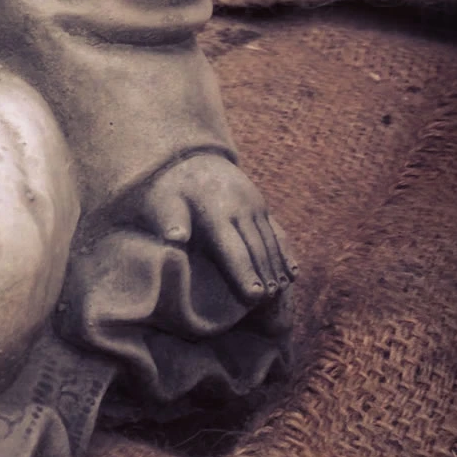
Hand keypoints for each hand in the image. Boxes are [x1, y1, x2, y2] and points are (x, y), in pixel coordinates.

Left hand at [126, 151, 296, 303]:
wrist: (191, 156)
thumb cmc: (172, 187)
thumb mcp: (165, 199)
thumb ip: (171, 220)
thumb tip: (174, 239)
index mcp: (215, 211)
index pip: (233, 248)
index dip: (245, 273)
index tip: (255, 297)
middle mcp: (240, 207)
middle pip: (256, 247)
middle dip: (265, 275)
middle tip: (270, 301)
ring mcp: (254, 204)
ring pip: (270, 240)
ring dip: (277, 266)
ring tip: (281, 291)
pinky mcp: (260, 203)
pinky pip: (277, 231)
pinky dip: (285, 252)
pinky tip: (292, 272)